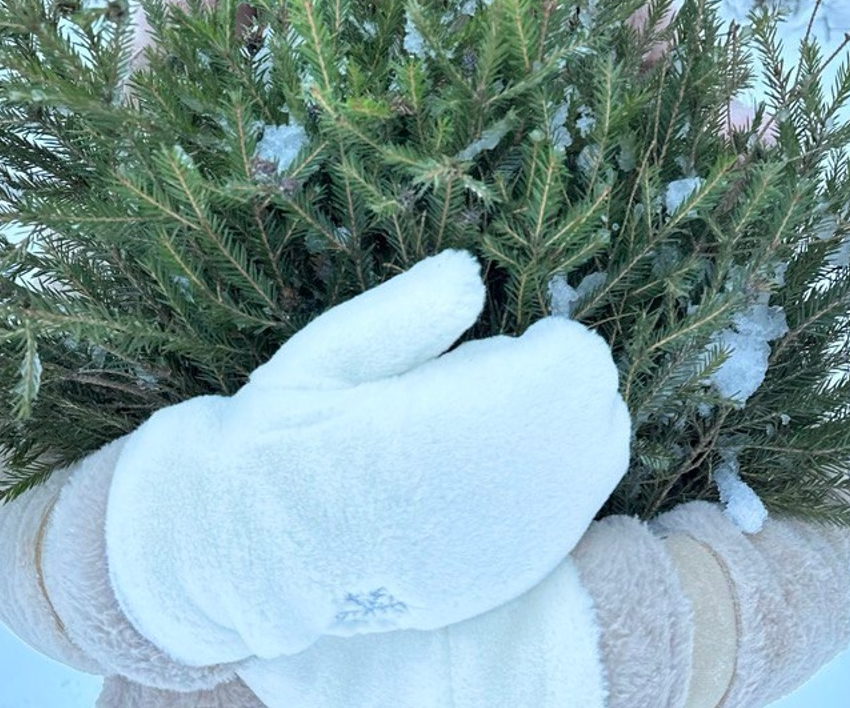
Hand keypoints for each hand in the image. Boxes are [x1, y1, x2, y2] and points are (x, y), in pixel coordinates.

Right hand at [105, 250, 630, 664]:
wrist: (250, 549)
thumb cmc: (281, 438)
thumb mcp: (327, 354)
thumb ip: (408, 313)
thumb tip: (471, 272)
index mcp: (460, 427)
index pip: (576, 365)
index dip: (545, 341)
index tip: (494, 342)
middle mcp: (502, 495)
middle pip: (599, 409)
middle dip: (556, 378)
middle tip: (482, 378)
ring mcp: (511, 546)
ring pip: (596, 458)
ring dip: (559, 424)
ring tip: (479, 423)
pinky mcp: (506, 578)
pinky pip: (573, 508)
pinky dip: (552, 475)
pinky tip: (485, 470)